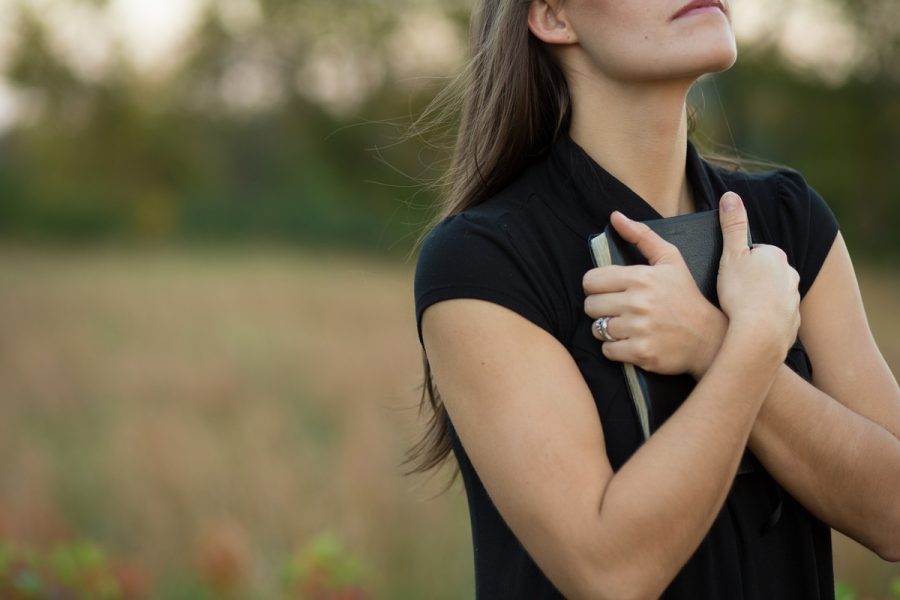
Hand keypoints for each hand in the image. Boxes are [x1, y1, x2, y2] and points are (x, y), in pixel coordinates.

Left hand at [582, 210, 727, 378]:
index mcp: (641, 278)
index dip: (597, 286)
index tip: (610, 290)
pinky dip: (616, 348)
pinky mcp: (641, 353)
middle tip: (619, 309)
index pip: (590, 281)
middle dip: (601, 307)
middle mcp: (638, 303)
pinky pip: (608, 350)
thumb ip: (641, 235)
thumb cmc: (686, 296)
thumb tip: (615, 216)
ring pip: (597, 329)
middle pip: (590, 306)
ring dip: (607, 329)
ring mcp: (639, 330)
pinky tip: (632, 341)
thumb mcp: (670, 259)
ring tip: (627, 325)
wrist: (709, 338)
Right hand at [716, 191, 800, 359]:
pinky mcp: (793, 323)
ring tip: (738, 314)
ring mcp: (793, 300)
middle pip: (764, 274)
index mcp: (775, 256)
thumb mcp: (730, 255)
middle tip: (730, 295)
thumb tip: (731, 195)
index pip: (754, 253)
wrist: (760, 336)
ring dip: (757, 302)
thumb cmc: (742, 295)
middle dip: (749, 282)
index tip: (727, 276)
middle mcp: (790, 275)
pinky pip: (776, 318)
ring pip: (771, 296)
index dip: (736, 264)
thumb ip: (732, 225)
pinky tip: (749, 328)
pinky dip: (764, 322)